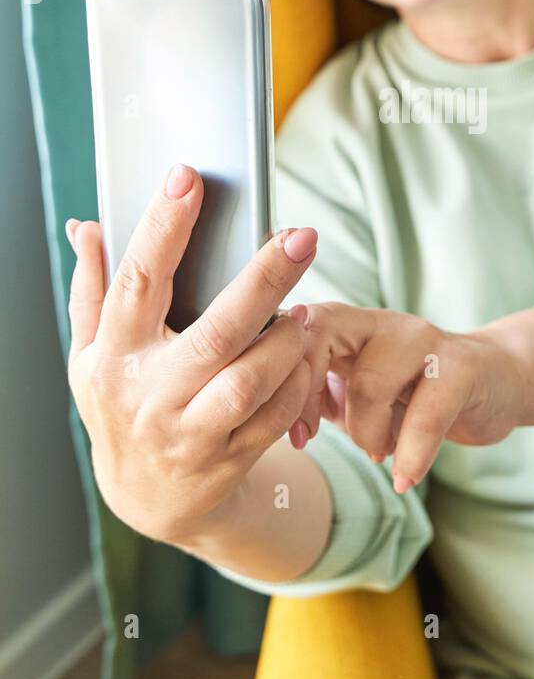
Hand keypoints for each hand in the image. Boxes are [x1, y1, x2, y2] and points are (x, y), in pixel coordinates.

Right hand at [65, 163, 321, 546]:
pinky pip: (275, 415)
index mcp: (112, 355)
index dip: (162, 227)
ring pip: (251, 380)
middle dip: (263, 280)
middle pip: (215, 331)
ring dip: (286, 339)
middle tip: (300, 237)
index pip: (137, 282)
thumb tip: (87, 226)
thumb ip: (92, 289)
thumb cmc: (123, 404)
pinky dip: (295, 380)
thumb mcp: (92, 352)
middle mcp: (148, 395)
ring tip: (301, 308)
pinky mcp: (228, 459)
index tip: (188, 177)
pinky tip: (301, 353)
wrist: (147, 500)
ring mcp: (190, 433)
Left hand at [299, 304, 527, 490]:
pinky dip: (411, 455)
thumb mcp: (361, 393)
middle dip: (305, 393)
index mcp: (351, 326)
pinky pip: (427, 415)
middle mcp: (383, 324)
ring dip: (366, 435)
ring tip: (379, 453)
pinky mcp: (462, 368)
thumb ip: (319, 395)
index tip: (292, 434)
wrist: (498, 383)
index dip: (281, 379)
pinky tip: (404, 479)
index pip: (295, 330)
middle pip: (322, 333)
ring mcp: (424, 341)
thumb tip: (266, 418)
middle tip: (307, 440)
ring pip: (370, 384)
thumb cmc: (419, 394)